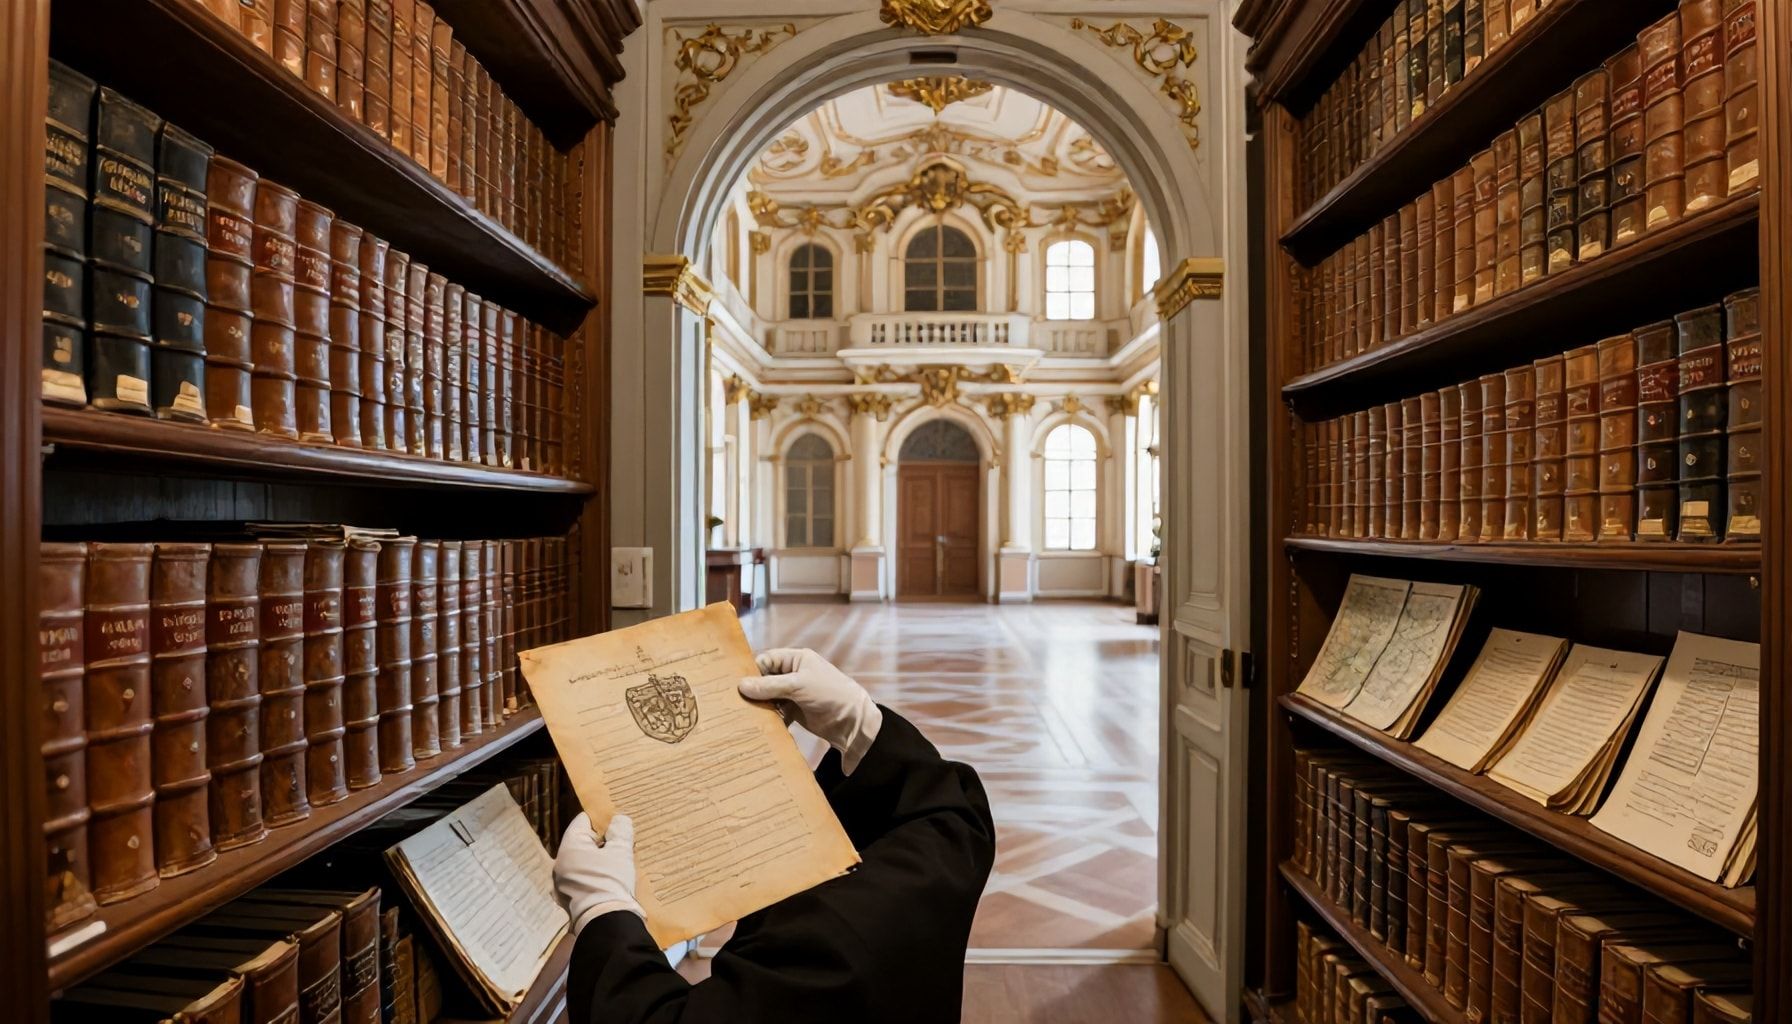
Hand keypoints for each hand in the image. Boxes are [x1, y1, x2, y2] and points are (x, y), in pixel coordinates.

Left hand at [553, 812, 642, 933]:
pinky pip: (581, 879)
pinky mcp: (568, 900)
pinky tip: (608, 880)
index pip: (583, 821)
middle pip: (581, 843)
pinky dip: (593, 876)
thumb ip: (620, 831)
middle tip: (620, 841)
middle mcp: (559, 864)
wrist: (606, 922)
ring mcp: (561, 884)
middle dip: (600, 841)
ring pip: (581, 862)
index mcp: (569, 848)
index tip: (615, 820)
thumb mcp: (621, 852)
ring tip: (616, 862)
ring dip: (596, 860)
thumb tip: (619, 820)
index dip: (600, 819)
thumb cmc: (611, 881)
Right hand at [741, 648, 882, 773]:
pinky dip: (767, 717)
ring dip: (758, 706)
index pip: (766, 660)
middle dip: (752, 690)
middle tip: (731, 701)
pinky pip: (775, 712)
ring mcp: (793, 694)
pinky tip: (754, 724)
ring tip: (739, 715)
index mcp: (795, 660)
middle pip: (765, 679)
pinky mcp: (794, 712)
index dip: (751, 670)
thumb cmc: (828, 693)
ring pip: (768, 697)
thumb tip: (741, 685)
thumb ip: (770, 685)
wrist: (852, 721)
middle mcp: (792, 674)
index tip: (733, 683)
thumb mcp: (798, 685)